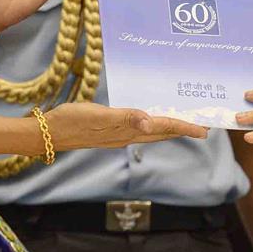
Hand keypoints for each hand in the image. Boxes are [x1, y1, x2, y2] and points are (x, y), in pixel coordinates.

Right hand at [46, 103, 207, 151]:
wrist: (48, 133)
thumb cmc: (71, 122)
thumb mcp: (98, 116)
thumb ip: (125, 118)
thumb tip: (151, 122)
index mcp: (128, 131)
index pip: (162, 127)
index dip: (184, 127)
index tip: (205, 129)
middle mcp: (126, 135)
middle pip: (162, 132)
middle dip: (183, 129)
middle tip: (203, 126)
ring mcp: (117, 134)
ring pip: (152, 131)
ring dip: (169, 127)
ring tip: (183, 122)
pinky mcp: (109, 130)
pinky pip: (138, 127)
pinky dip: (151, 122)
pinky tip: (149, 117)